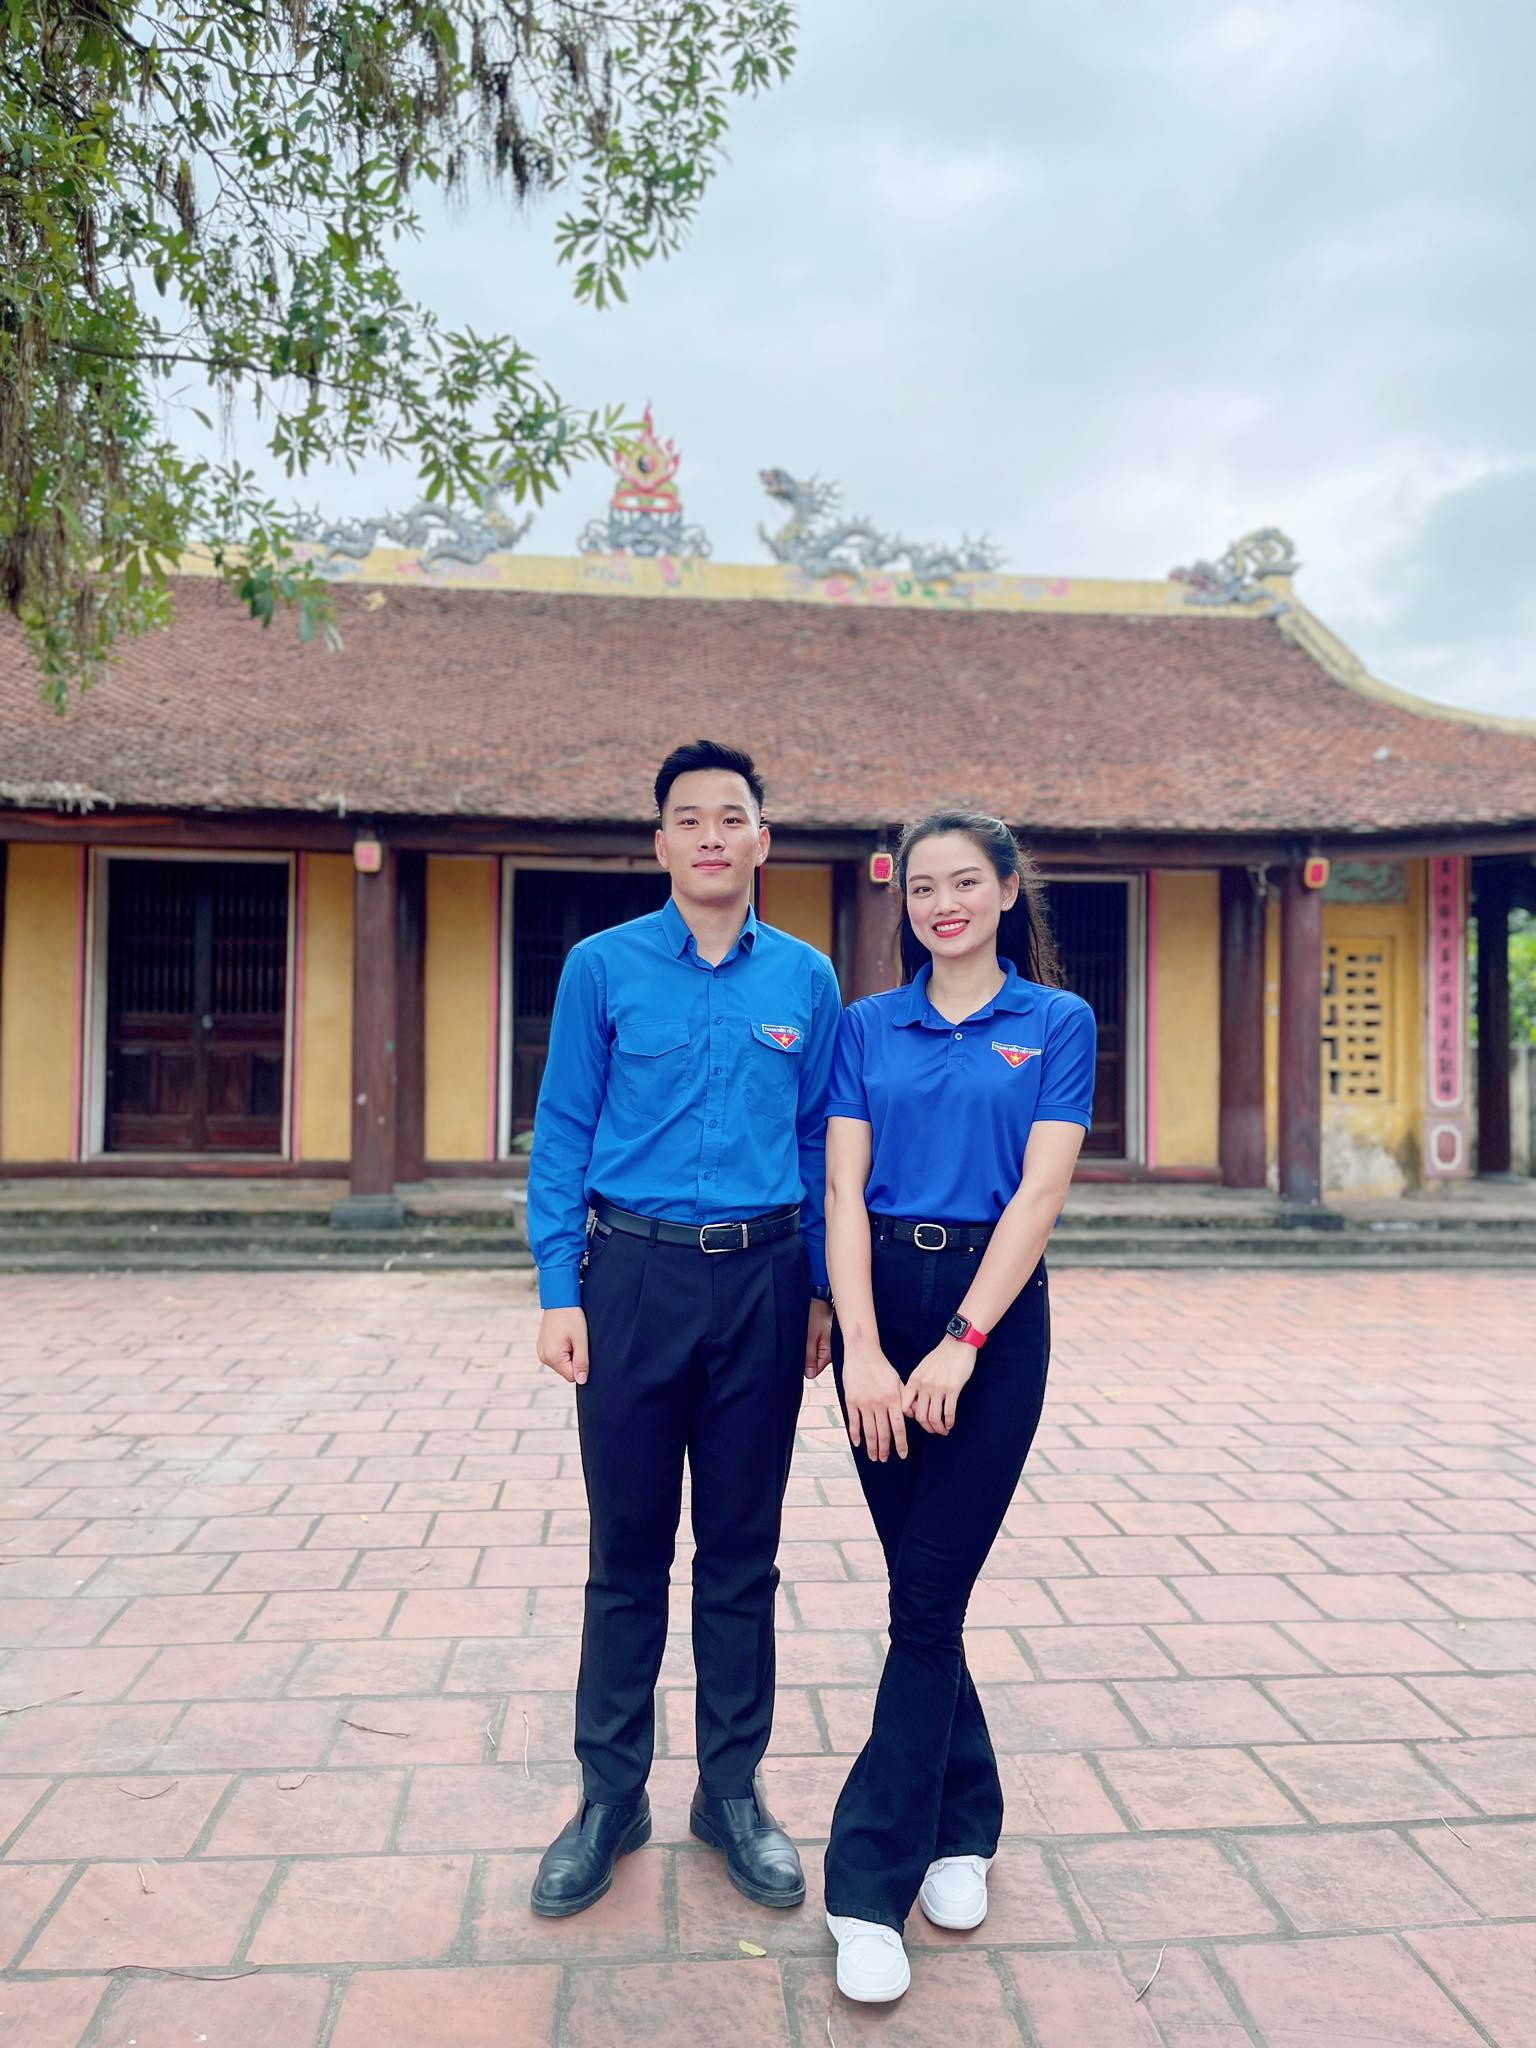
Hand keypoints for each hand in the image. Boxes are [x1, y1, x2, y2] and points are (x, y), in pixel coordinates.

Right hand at [537, 1307, 589, 1385]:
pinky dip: (563, 1348)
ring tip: (570, 1336)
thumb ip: (582, 1362)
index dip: (581, 1365)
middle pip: (566, 1370)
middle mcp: (543, 1357)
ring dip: (569, 1353)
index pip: (571, 1376)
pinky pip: (557, 1355)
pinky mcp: (542, 1346)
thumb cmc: (571, 1316)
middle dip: (575, 1359)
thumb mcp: (581, 1339)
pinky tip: (565, 1335)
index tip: (581, 1348)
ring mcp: (541, 1351)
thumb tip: (582, 1381)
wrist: (559, 1298)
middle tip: (576, 1340)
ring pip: (562, 1363)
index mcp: (552, 1357)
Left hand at [804, 1299, 832, 1379]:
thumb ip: (809, 1357)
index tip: (802, 1358)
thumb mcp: (809, 1336)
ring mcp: (830, 1346)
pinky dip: (812, 1344)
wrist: (821, 1298)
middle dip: (808, 1359)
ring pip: (816, 1357)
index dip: (807, 1366)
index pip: (816, 1370)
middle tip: (805, 1345)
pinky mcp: (827, 1341)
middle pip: (816, 1365)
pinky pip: (818, 1349)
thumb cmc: (816, 1312)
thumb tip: (809, 1374)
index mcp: (829, 1353)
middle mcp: (832, 1352)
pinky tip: (811, 1335)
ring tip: (809, 1337)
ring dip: (810, 1350)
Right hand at [841, 1345, 908, 1461]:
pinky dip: (855, 1434)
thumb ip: (904, 1400)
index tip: (902, 1455)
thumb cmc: (882, 1367)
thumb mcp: (898, 1381)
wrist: (862, 1353)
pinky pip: (854, 1422)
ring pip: (868, 1431)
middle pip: (883, 1433)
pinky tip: (857, 1443)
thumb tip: (911, 1417)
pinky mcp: (851, 1400)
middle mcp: (879, 1404)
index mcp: (893, 1399)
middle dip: (885, 1449)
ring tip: (874, 1457)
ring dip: (872, 1447)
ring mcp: (864, 1403)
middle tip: (885, 1460)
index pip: (898, 1428)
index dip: (901, 1444)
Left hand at [902, 1336, 974, 1434]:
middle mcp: (924, 1386)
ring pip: (934, 1417)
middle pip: (920, 1416)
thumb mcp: (922, 1368)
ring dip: (939, 1428)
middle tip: (933, 1430)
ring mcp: (938, 1388)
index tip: (920, 1419)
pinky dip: (949, 1422)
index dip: (911, 1417)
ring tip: (943, 1430)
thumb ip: (917, 1384)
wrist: (957, 1344)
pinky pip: (949, 1412)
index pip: (904, 1406)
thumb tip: (915, 1403)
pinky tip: (951, 1424)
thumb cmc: (941, 1356)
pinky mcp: (952, 1389)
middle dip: (927, 1427)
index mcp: (914, 1380)